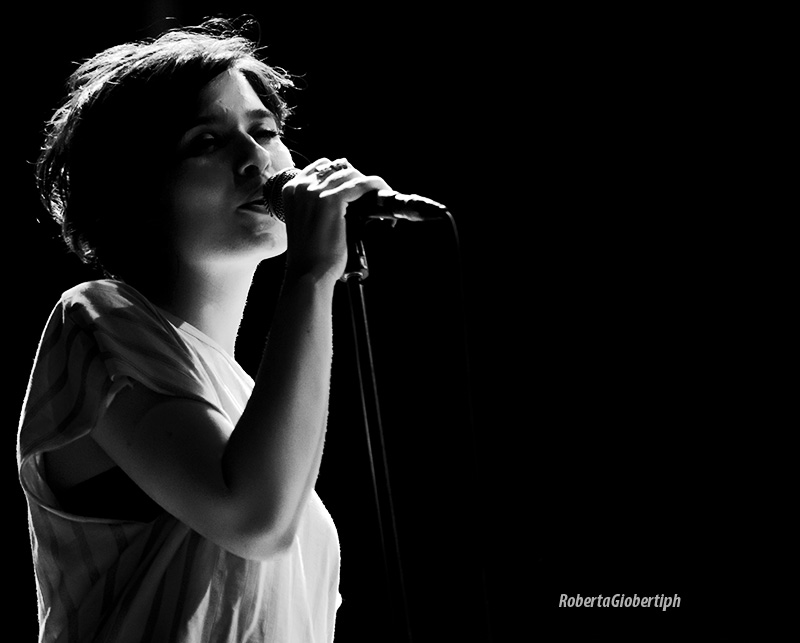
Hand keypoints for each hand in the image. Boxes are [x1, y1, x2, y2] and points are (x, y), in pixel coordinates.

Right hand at [280, 158, 390, 281]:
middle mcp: (301, 186)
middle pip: (338, 169)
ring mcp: (315, 191)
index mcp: (292, 189)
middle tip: (371, 197)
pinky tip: (382, 194)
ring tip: (379, 197)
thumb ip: (318, 204)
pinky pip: (361, 184)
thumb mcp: (307, 221)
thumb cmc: (310, 254)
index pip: (323, 168)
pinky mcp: (331, 200)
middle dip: (357, 181)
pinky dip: (375, 187)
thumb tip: (346, 196)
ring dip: (368, 184)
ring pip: (351, 174)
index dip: (343, 177)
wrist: (308, 273)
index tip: (357, 188)